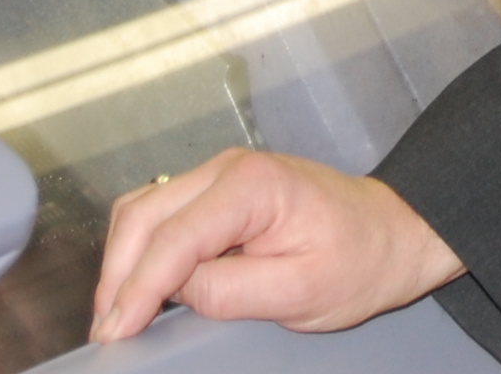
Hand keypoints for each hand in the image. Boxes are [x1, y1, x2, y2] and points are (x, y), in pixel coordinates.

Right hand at [87, 149, 464, 343]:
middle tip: (108, 332)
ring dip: (121, 261)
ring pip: (142, 209)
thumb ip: (232, 291)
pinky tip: (139, 288)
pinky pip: (161, 213)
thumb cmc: (360, 259)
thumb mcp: (302, 291)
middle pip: (143, 215)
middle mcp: (227, 169)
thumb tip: (177, 291)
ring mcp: (219, 175)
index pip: (174, 238)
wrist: (393, 231)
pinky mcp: (217, 190)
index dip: (138, 288)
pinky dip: (140, 249)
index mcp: (252, 186)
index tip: (116, 331)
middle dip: (117, 276)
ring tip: (116, 316)